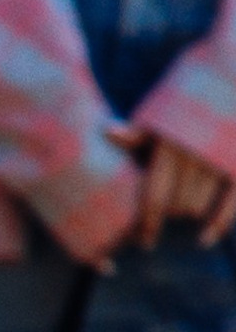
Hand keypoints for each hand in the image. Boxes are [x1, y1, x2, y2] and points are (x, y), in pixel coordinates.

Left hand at [108, 122, 235, 248]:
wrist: (231, 89)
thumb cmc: (188, 114)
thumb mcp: (162, 120)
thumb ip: (137, 135)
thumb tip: (108, 131)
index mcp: (169, 145)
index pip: (153, 198)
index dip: (147, 225)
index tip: (144, 242)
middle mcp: (194, 153)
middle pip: (175, 207)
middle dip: (168, 216)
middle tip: (164, 215)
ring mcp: (220, 159)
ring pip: (197, 208)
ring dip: (190, 213)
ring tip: (184, 207)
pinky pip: (229, 205)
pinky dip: (217, 225)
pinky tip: (204, 240)